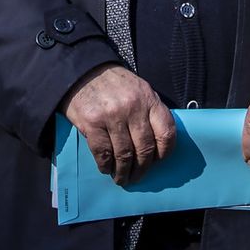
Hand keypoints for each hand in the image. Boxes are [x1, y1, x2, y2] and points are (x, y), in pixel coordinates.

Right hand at [60, 64, 174, 184]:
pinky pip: (103, 153)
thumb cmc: (114, 84)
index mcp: (149, 99)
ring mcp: (112, 116)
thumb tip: (156, 146)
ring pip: (124, 154)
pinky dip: (106, 166)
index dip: (165, 152)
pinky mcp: (92, 123)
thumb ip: (149, 112)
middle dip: (142, 168)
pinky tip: (106, 169)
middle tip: (137, 177)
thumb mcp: (139, 90)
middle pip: (145, 148)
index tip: (158, 161)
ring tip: (122, 179)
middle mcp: (133, 107)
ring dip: (124, 172)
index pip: (166, 133)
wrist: (83, 71)